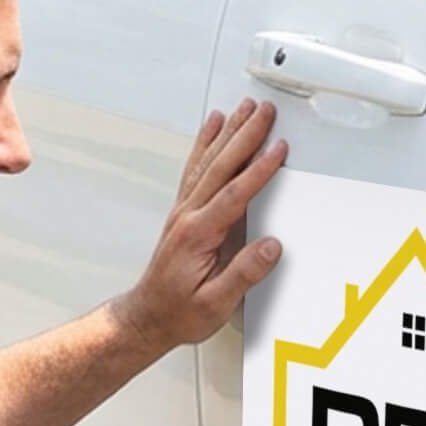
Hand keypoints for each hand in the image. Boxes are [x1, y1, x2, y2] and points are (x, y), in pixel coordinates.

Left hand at [115, 100, 287, 353]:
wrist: (148, 316)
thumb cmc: (179, 312)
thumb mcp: (215, 304)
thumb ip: (244, 274)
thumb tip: (270, 248)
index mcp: (197, 235)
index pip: (233, 194)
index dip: (258, 170)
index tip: (277, 149)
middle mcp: (187, 216)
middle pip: (220, 166)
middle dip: (245, 135)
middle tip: (264, 112)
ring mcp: (183, 211)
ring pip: (208, 162)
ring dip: (228, 132)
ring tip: (244, 109)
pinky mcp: (183, 212)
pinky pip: (195, 168)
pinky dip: (205, 143)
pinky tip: (213, 127)